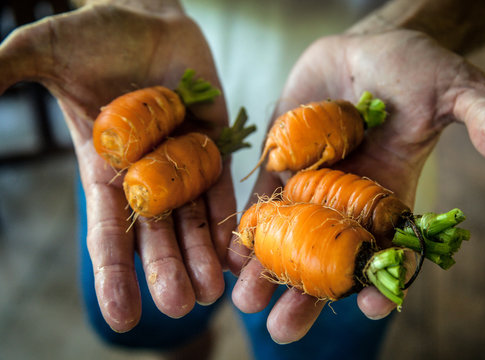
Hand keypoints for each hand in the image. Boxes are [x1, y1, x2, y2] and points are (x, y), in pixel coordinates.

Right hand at [0, 1, 233, 331]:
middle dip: (167, 269)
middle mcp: (146, 174)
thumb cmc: (95, 34)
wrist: (148, 18)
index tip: (121, 317)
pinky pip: (221, 186)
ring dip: (203, 255)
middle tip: (181, 307)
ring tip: (212, 293)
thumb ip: (6, 69)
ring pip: (193, 218)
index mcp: (105, 169)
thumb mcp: (44, 49)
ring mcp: (182, 160)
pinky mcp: (214, 142)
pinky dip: (228, 217)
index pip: (107, 230)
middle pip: (157, 233)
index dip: (112, 273)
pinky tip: (237, 250)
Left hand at [228, 29, 484, 342]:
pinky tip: (231, 254)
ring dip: (266, 272)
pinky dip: (248, 229)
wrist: (362, 50)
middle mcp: (349, 203)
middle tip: (282, 330)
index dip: (385, 280)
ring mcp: (312, 188)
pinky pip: (263, 204)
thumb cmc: (413, 68)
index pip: (391, 251)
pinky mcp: (281, 167)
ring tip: (245, 301)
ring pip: (289, 239)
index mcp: (392, 197)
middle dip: (307, 295)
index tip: (372, 307)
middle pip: (329, 260)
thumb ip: (481, 115)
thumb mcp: (453, 87)